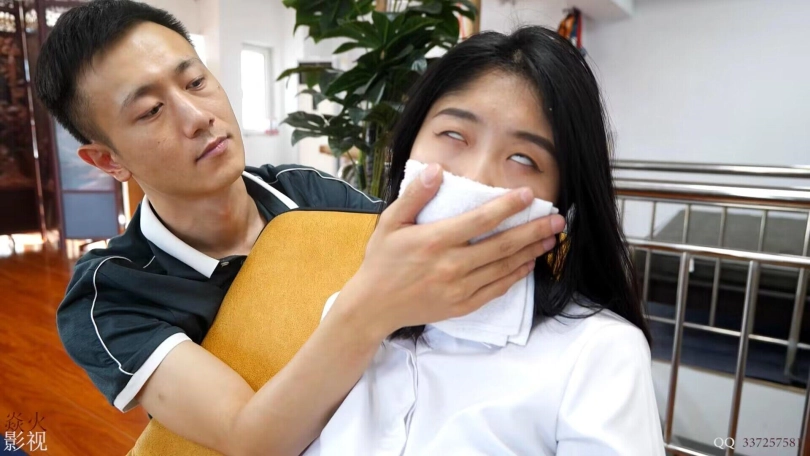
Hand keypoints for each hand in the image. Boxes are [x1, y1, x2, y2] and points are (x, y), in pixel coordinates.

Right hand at [334, 163, 565, 339]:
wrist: (373, 307)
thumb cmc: (381, 261)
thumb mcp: (390, 222)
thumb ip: (414, 195)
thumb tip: (435, 170)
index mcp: (435, 240)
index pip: (481, 220)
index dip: (508, 206)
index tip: (529, 195)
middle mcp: (451, 265)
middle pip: (502, 245)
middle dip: (533, 230)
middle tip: (557, 219)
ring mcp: (459, 288)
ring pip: (504, 267)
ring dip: (531, 251)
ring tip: (552, 238)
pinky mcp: (462, 305)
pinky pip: (496, 289)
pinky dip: (516, 276)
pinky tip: (529, 264)